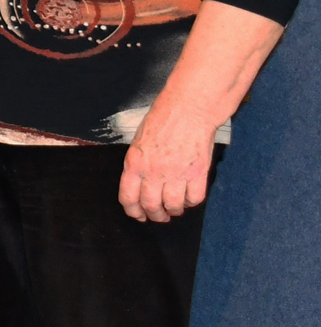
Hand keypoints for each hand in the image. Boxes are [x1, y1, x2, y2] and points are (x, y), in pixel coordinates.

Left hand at [119, 102, 219, 223]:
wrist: (189, 109)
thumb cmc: (162, 120)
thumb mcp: (139, 142)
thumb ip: (138, 164)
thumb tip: (139, 185)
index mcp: (134, 163)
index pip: (128, 197)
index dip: (133, 211)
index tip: (139, 215)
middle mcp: (154, 172)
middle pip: (151, 205)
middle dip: (155, 215)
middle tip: (160, 216)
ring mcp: (177, 173)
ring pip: (173, 205)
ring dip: (174, 211)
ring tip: (175, 209)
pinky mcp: (198, 173)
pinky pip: (195, 198)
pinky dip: (192, 202)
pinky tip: (190, 198)